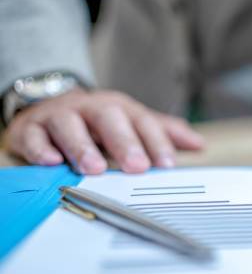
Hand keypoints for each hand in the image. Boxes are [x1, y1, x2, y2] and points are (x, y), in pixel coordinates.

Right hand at [4, 89, 203, 173]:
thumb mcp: (132, 122)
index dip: (156, 142)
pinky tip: (52, 162)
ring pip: (70, 125)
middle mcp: (91, 108)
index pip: (142, 122)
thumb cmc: (99, 121)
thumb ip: (163, 133)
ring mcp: (60, 116)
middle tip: (137, 167)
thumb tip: (199, 144)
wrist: (51, 105)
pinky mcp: (30, 127)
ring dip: (82, 147)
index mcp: (120, 108)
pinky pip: (33, 136)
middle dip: (124, 142)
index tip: (167, 164)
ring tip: (94, 168)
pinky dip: (41, 148)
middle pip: (109, 118)